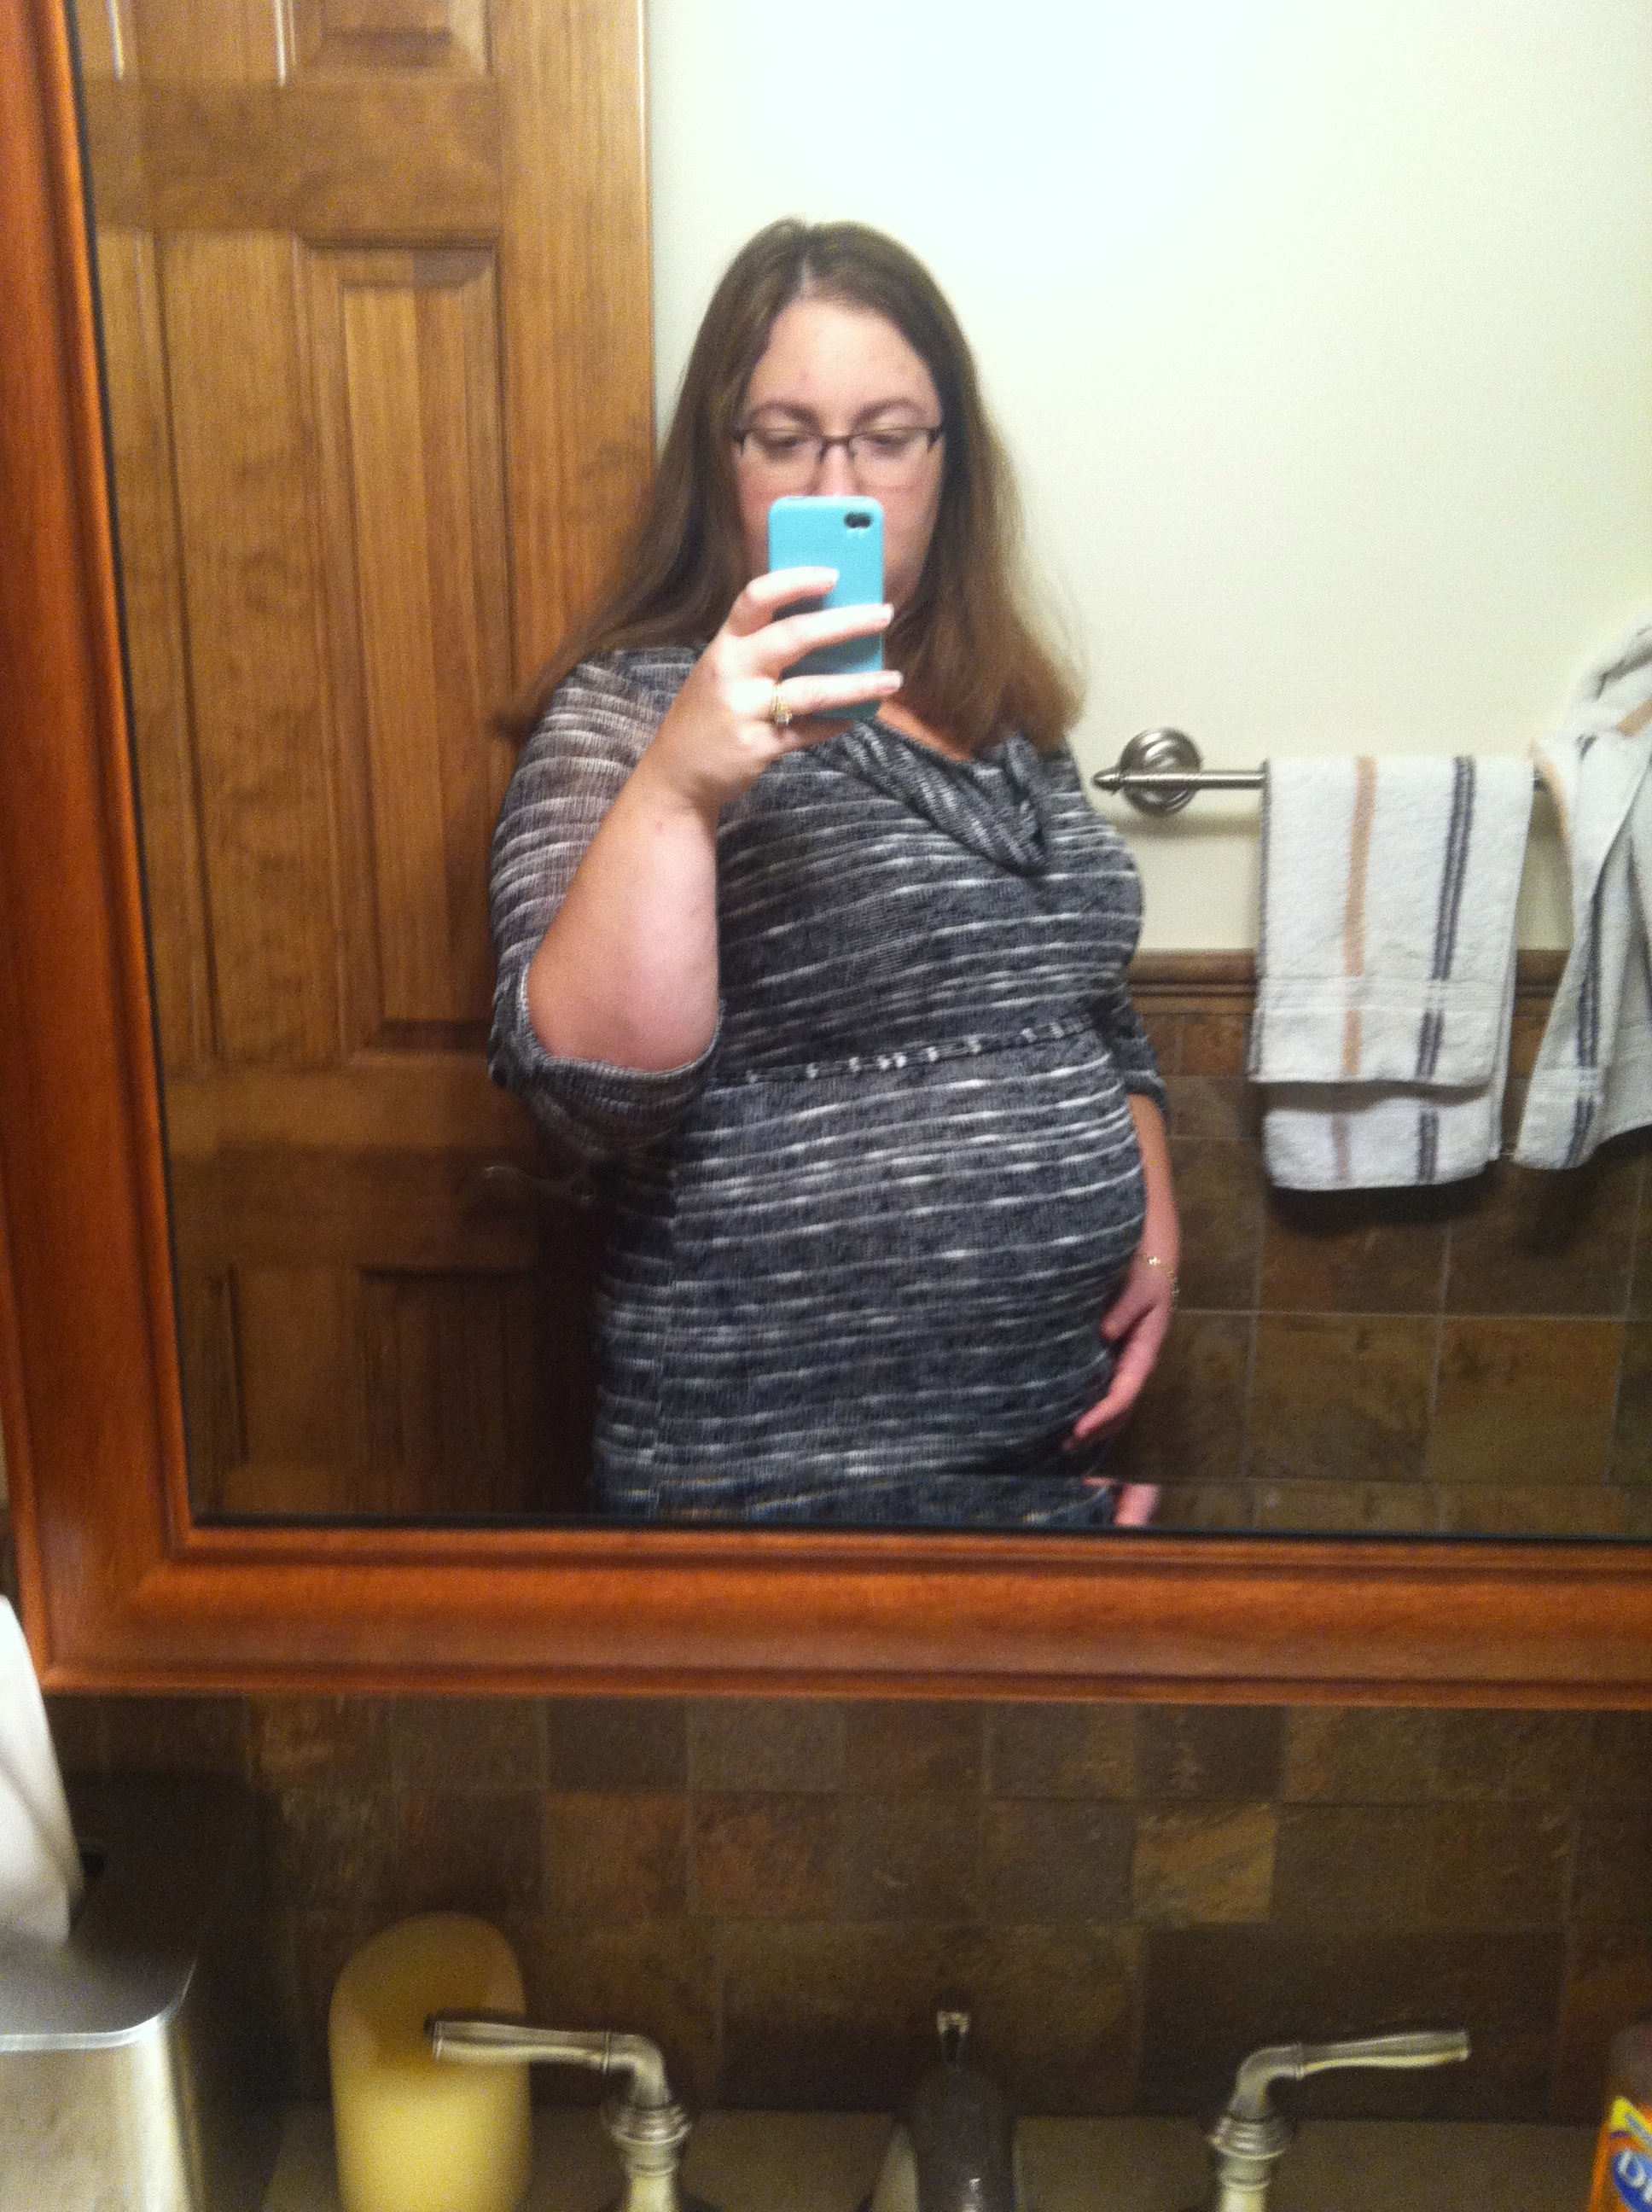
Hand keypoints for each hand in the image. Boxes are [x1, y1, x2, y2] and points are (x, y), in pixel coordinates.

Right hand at [638, 568, 900, 817]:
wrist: (678, 772)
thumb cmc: (710, 711)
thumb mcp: (723, 670)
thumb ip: (761, 648)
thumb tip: (827, 624)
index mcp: (725, 645)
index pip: (757, 599)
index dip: (795, 582)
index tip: (834, 574)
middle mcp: (733, 673)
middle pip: (794, 637)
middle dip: (845, 623)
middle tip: (884, 614)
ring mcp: (746, 711)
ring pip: (811, 691)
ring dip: (858, 685)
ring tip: (892, 680)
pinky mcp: (760, 747)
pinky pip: (809, 732)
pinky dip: (837, 724)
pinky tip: (859, 716)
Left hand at [1067, 1244, 1177, 1447]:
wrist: (1151, 1264)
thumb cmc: (1146, 1277)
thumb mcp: (1140, 1290)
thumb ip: (1124, 1310)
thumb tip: (1105, 1333)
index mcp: (1143, 1354)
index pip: (1124, 1394)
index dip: (1103, 1414)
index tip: (1079, 1429)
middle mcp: (1134, 1366)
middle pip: (1119, 1411)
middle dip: (1096, 1432)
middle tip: (1064, 1447)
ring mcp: (1124, 1365)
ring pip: (1113, 1408)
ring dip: (1093, 1428)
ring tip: (1063, 1444)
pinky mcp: (1113, 1359)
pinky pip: (1104, 1392)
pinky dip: (1090, 1409)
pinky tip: (1067, 1416)